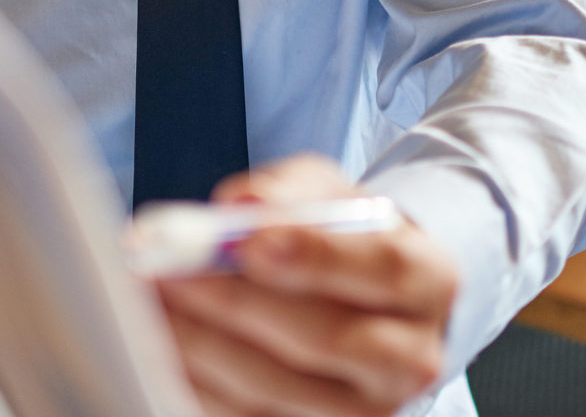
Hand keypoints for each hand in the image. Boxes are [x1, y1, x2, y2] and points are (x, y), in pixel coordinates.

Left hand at [155, 154, 456, 416]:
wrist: (378, 308)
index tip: (250, 240)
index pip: (384, 270)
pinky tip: (165, 342)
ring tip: (153, 300)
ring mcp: (368, 409)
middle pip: (325, 338)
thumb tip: (242, 202)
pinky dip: (197, 381)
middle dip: (238, 303)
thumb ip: (293, 190)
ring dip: (201, 343)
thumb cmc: (352, 243)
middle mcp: (412, 356)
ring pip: (275, 387)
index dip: (318, 257)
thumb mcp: (336, 196)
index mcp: (432, 281)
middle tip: (173, 271)